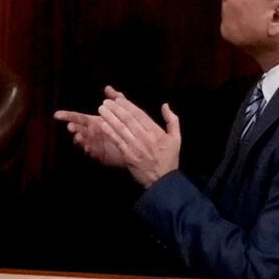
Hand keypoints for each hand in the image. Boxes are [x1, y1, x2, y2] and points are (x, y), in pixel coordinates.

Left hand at [53, 86, 182, 188]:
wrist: (163, 180)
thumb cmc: (169, 158)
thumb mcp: (176, 138)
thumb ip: (172, 120)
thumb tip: (165, 105)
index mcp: (156, 132)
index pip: (140, 115)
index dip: (128, 105)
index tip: (118, 99)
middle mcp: (146, 137)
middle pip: (128, 119)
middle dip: (116, 109)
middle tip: (106, 102)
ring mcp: (136, 147)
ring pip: (121, 128)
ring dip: (110, 117)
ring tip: (102, 109)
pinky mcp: (128, 155)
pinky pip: (117, 141)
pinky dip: (110, 131)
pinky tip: (102, 124)